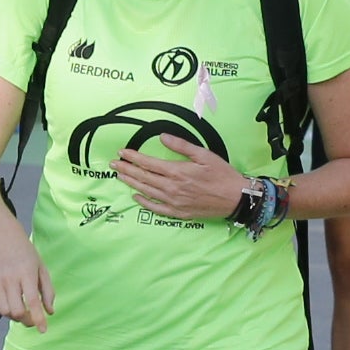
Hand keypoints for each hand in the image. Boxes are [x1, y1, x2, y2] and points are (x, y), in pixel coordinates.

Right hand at [0, 230, 53, 329]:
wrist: (0, 237)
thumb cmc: (25, 253)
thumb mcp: (41, 268)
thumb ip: (48, 291)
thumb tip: (50, 312)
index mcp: (26, 273)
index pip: (32, 302)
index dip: (38, 319)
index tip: (43, 330)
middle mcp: (9, 279)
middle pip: (16, 312)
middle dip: (26, 320)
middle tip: (33, 319)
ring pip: (5, 312)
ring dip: (15, 316)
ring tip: (22, 310)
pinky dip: (5, 310)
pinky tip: (12, 303)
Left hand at [111, 137, 245, 220]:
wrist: (236, 198)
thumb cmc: (222, 174)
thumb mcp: (204, 155)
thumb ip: (181, 146)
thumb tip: (163, 137)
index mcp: (178, 171)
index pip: (148, 163)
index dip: (133, 157)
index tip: (122, 152)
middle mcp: (172, 188)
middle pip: (143, 177)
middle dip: (126, 169)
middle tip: (113, 164)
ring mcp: (174, 202)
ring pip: (147, 191)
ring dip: (131, 182)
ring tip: (120, 176)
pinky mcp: (178, 212)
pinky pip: (156, 208)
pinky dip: (145, 202)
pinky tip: (136, 197)